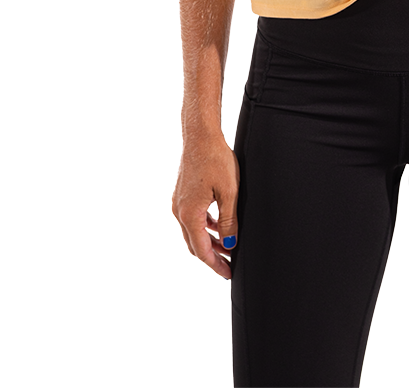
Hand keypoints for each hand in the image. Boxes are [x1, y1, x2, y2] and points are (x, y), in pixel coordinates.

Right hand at [172, 132, 239, 279]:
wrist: (200, 136)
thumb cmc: (215, 159)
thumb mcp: (229, 192)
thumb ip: (229, 221)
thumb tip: (229, 244)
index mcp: (189, 214)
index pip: (202, 250)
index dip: (216, 264)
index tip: (228, 274)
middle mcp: (179, 211)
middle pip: (195, 243)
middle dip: (212, 256)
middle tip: (228, 266)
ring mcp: (178, 203)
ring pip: (193, 231)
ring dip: (209, 241)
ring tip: (227, 246)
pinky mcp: (181, 194)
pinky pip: (192, 218)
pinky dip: (204, 226)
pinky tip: (218, 225)